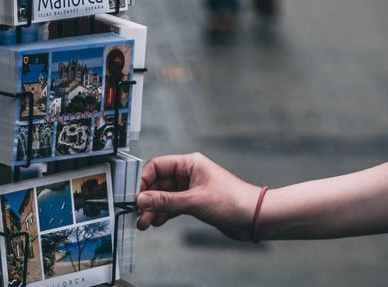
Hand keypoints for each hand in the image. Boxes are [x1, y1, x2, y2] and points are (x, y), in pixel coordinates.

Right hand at [136, 152, 262, 240]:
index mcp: (190, 163)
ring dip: (153, 208)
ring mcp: (191, 188)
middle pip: (159, 182)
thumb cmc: (231, 200)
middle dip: (147, 199)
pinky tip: (156, 222)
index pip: (158, 166)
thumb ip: (166, 201)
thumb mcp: (194, 201)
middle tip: (138, 216)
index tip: (135, 198)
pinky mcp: (194, 202)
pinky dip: (163, 213)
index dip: (144, 181)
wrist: (251, 216)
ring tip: (144, 224)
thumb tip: (141, 199)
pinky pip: (172, 205)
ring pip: (164, 196)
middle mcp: (189, 173)